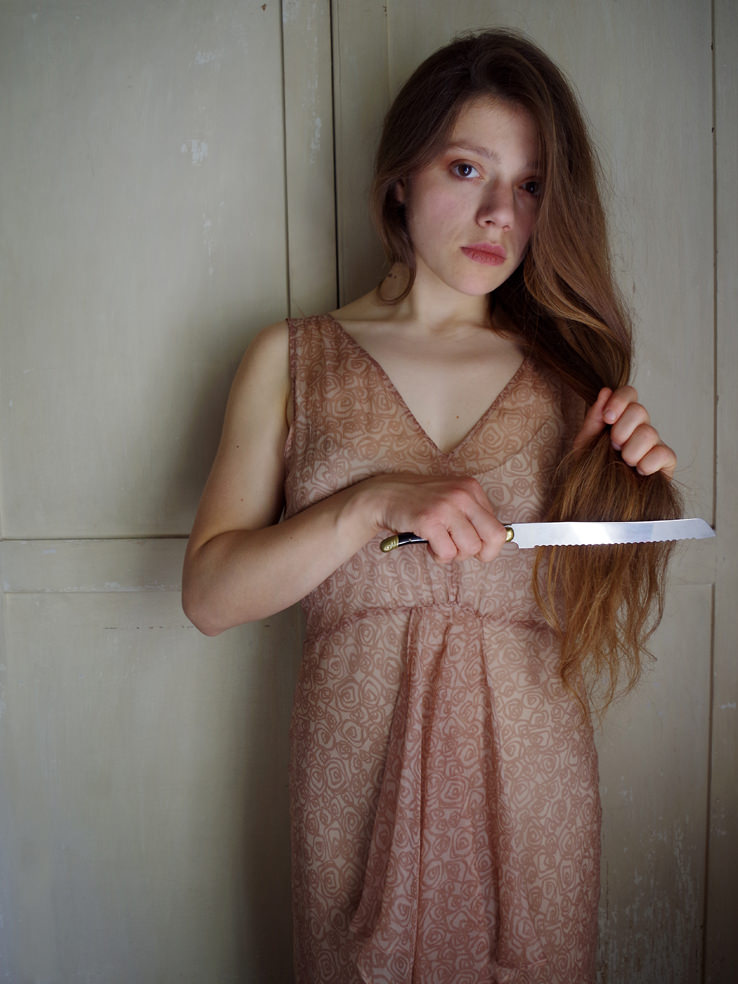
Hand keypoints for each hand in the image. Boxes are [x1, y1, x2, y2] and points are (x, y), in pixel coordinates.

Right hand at [366, 473, 507, 563]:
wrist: (385, 494)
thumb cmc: (420, 501)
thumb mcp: (452, 499)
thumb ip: (473, 516)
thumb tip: (497, 541)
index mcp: (472, 489)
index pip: (500, 528)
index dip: (489, 545)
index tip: (476, 547)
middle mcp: (462, 495)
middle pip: (492, 539)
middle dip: (478, 553)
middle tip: (460, 549)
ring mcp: (446, 507)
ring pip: (469, 549)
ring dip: (453, 554)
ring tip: (439, 543)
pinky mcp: (428, 521)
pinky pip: (447, 553)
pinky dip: (438, 555)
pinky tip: (428, 543)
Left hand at [573, 386, 675, 477]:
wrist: (598, 502)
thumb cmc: (592, 473)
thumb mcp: (585, 443)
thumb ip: (594, 418)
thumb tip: (605, 391)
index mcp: (621, 419)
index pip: (629, 394)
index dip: (620, 401)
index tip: (608, 417)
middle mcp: (639, 428)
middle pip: (640, 410)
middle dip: (622, 429)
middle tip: (614, 446)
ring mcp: (654, 445)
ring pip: (649, 433)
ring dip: (631, 450)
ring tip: (624, 463)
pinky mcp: (665, 463)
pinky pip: (664, 453)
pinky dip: (648, 463)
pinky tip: (639, 472)